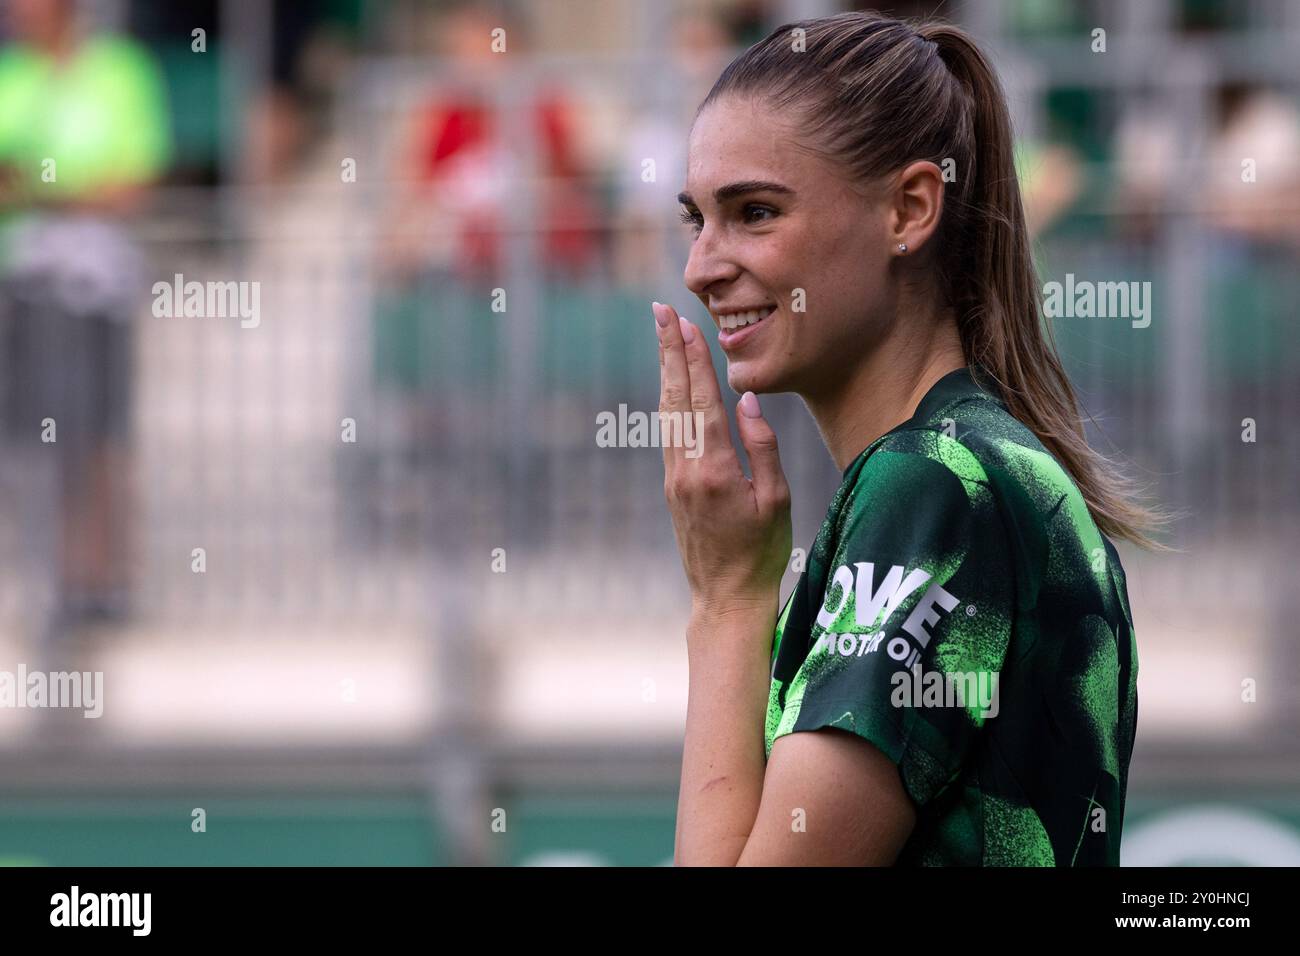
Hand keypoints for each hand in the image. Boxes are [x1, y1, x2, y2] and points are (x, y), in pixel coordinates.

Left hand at [654, 301, 791, 616]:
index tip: (684, 323)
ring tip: (665, 336)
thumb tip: (748, 400)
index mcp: (715, 469)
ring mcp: (675, 477)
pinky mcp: (673, 486)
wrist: (724, 596)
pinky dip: (670, 399)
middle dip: (669, 352)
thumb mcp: (775, 501)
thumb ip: (762, 447)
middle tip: (661, 312)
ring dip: (667, 371)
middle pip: (676, 397)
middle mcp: (686, 468)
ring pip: (667, 412)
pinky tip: (671, 383)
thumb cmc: (760, 551)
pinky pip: (669, 432)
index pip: (702, 400)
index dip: (693, 359)